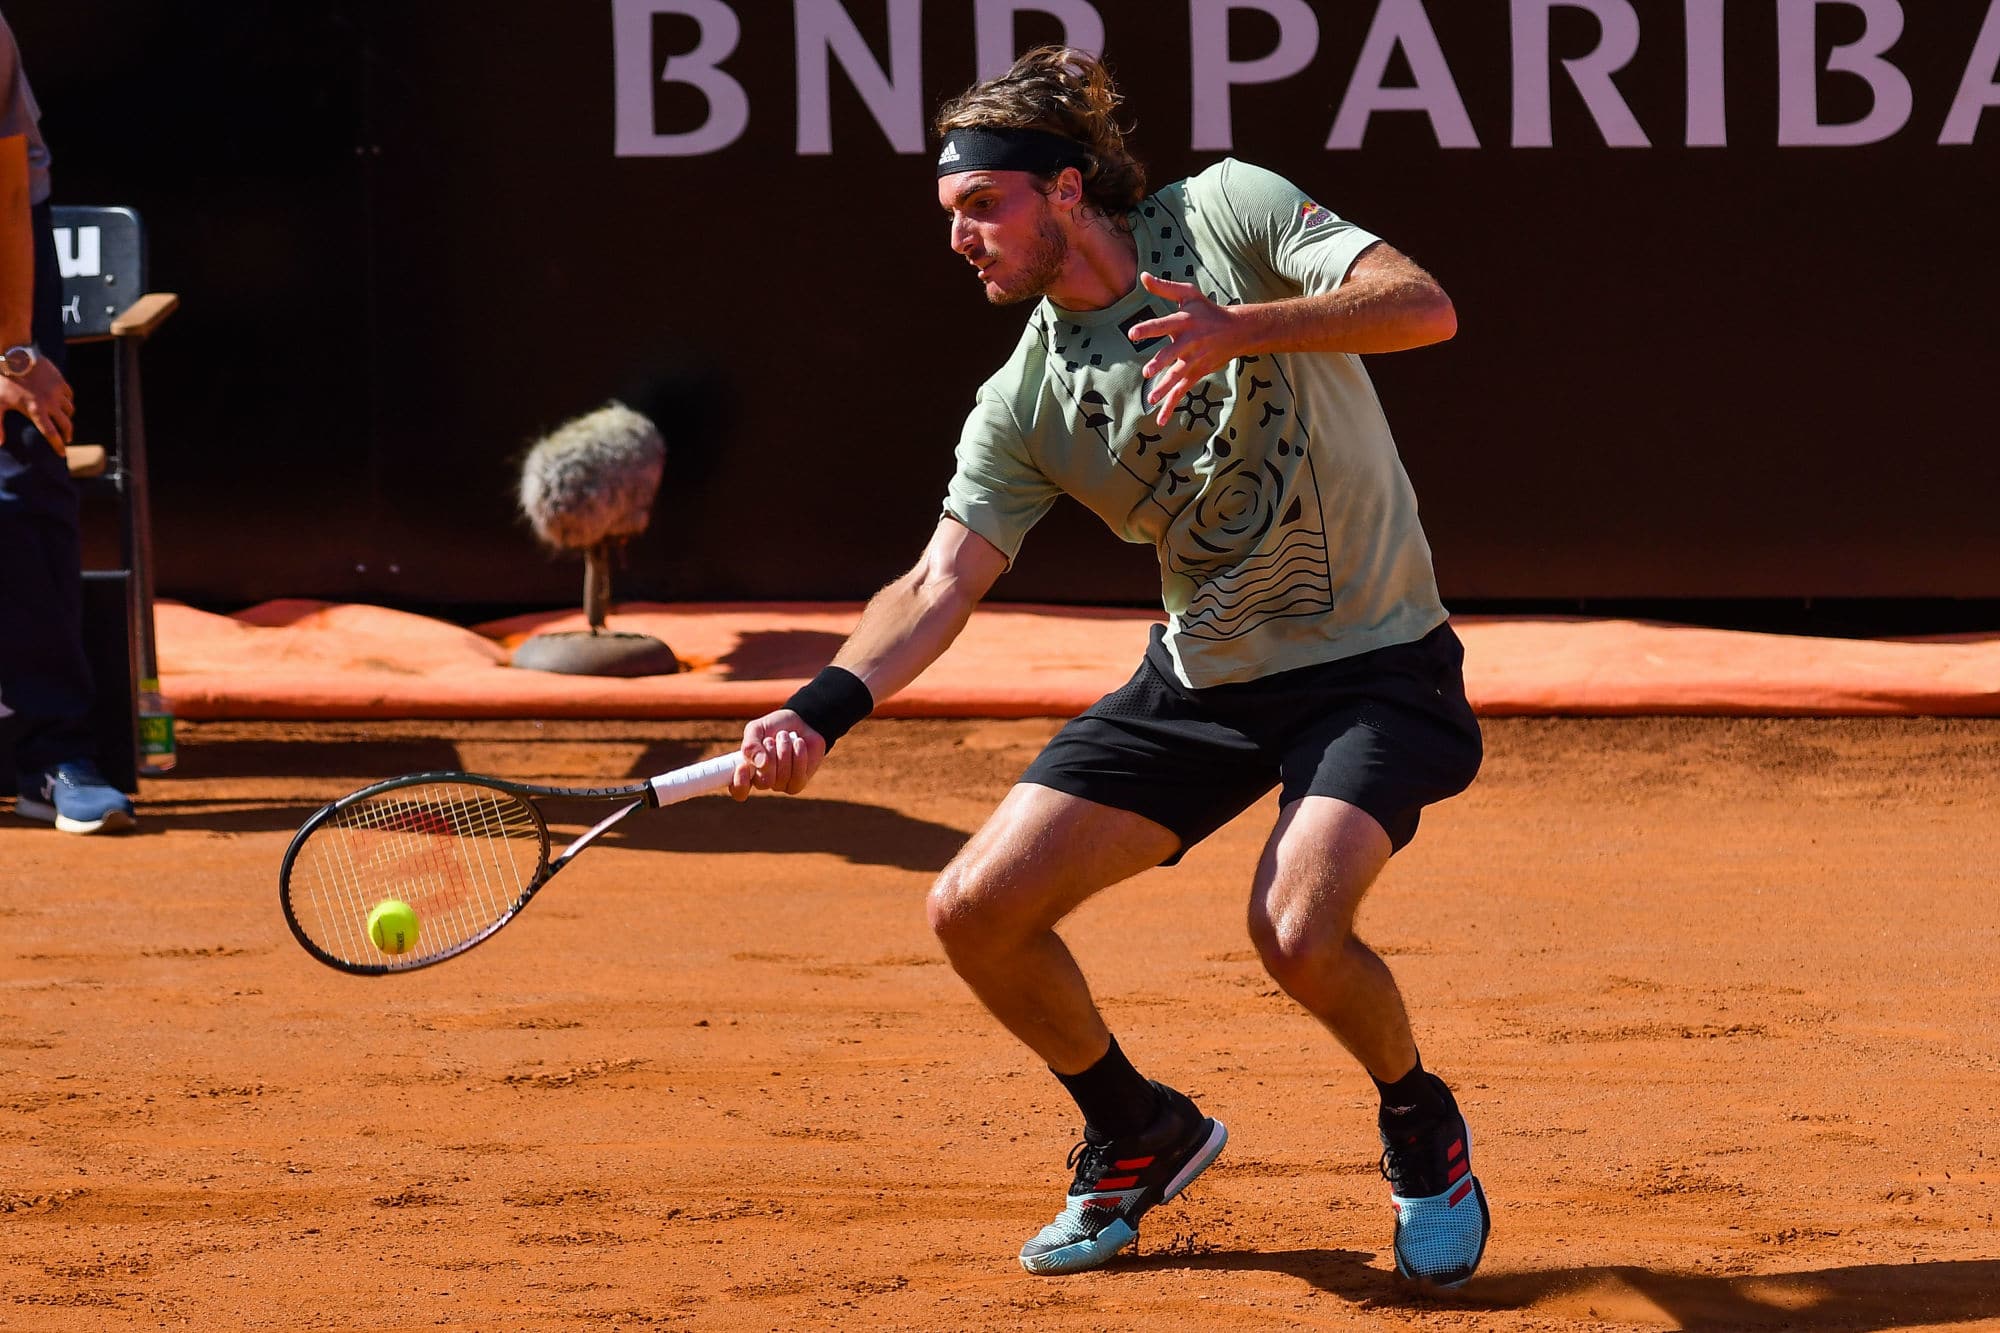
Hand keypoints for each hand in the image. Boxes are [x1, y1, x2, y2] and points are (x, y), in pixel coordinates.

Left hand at [0, 355, 75, 454]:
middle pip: (65, 424)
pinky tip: (64, 402)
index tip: (62, 453)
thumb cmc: (3, 380)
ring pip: (69, 410)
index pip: (51, 434)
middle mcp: (50, 404)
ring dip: (67, 417)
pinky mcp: (60, 381)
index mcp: (35, 411)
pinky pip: (69, 395)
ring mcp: (57, 392)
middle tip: (67, 439)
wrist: (14, 357)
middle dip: (67, 434)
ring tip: (63, 419)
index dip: (58, 445)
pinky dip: (68, 401)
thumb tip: (0, 443)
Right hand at [728, 709, 826, 799]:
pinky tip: (799, 743)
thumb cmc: (775, 726)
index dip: (739, 784)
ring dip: (784, 752)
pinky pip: (798, 778)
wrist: (801, 721)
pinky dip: (799, 757)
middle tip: (770, 740)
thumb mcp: (757, 729)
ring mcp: (781, 783)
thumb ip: (751, 744)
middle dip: (769, 758)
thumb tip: (759, 763)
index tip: (743, 767)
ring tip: (784, 735)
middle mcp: (762, 780)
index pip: (738, 790)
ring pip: (782, 778)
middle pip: (763, 783)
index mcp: (747, 770)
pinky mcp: (798, 782)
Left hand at [1128, 271, 1245, 427]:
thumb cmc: (1207, 310)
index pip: (1163, 324)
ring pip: (1178, 376)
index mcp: (1184, 321)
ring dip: (1166, 388)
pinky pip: (1182, 391)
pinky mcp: (1197, 373)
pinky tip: (1161, 419)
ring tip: (1153, 398)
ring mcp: (1194, 360)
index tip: (1133, 334)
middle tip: (1148, 371)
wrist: (1237, 331)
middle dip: (1161, 363)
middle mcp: (1189, 342)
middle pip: (1172, 354)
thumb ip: (1164, 287)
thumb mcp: (1188, 294)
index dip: (1148, 329)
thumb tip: (1142, 276)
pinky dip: (1172, 405)